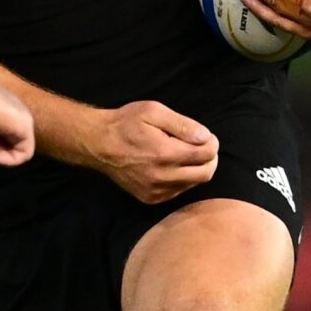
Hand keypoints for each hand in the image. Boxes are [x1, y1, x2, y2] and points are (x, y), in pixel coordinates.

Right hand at [90, 100, 217, 203]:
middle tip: (203, 146)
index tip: (206, 136)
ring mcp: (156, 190)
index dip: (212, 143)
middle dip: (210, 158)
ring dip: (196, 169)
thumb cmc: (126, 123)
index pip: (206, 154)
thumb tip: (205, 136)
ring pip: (193, 184)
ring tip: (184, 154)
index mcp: (165, 153)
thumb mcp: (153, 111)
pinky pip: (178, 191)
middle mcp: (162, 176)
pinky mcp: (151, 198)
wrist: (98, 144)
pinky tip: (172, 166)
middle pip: (205, 174)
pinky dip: (182, 179)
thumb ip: (182, 124)